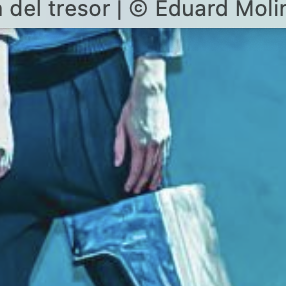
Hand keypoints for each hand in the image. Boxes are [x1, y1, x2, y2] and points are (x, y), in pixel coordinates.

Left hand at [114, 57, 169, 193]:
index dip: (133, 181)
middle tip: (137, 191)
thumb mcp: (120, 126)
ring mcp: (162, 141)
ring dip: (154, 178)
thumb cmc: (133, 108)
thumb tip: (117, 163)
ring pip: (159, 166)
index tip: (128, 188)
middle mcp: (153, 145)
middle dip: (142, 183)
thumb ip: (119, 146)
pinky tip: (158, 172)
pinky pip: (165, 157)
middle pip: (149, 170)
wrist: (150, 94)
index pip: (137, 169)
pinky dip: (161, 167)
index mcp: (140, 143)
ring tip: (150, 187)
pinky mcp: (167, 137)